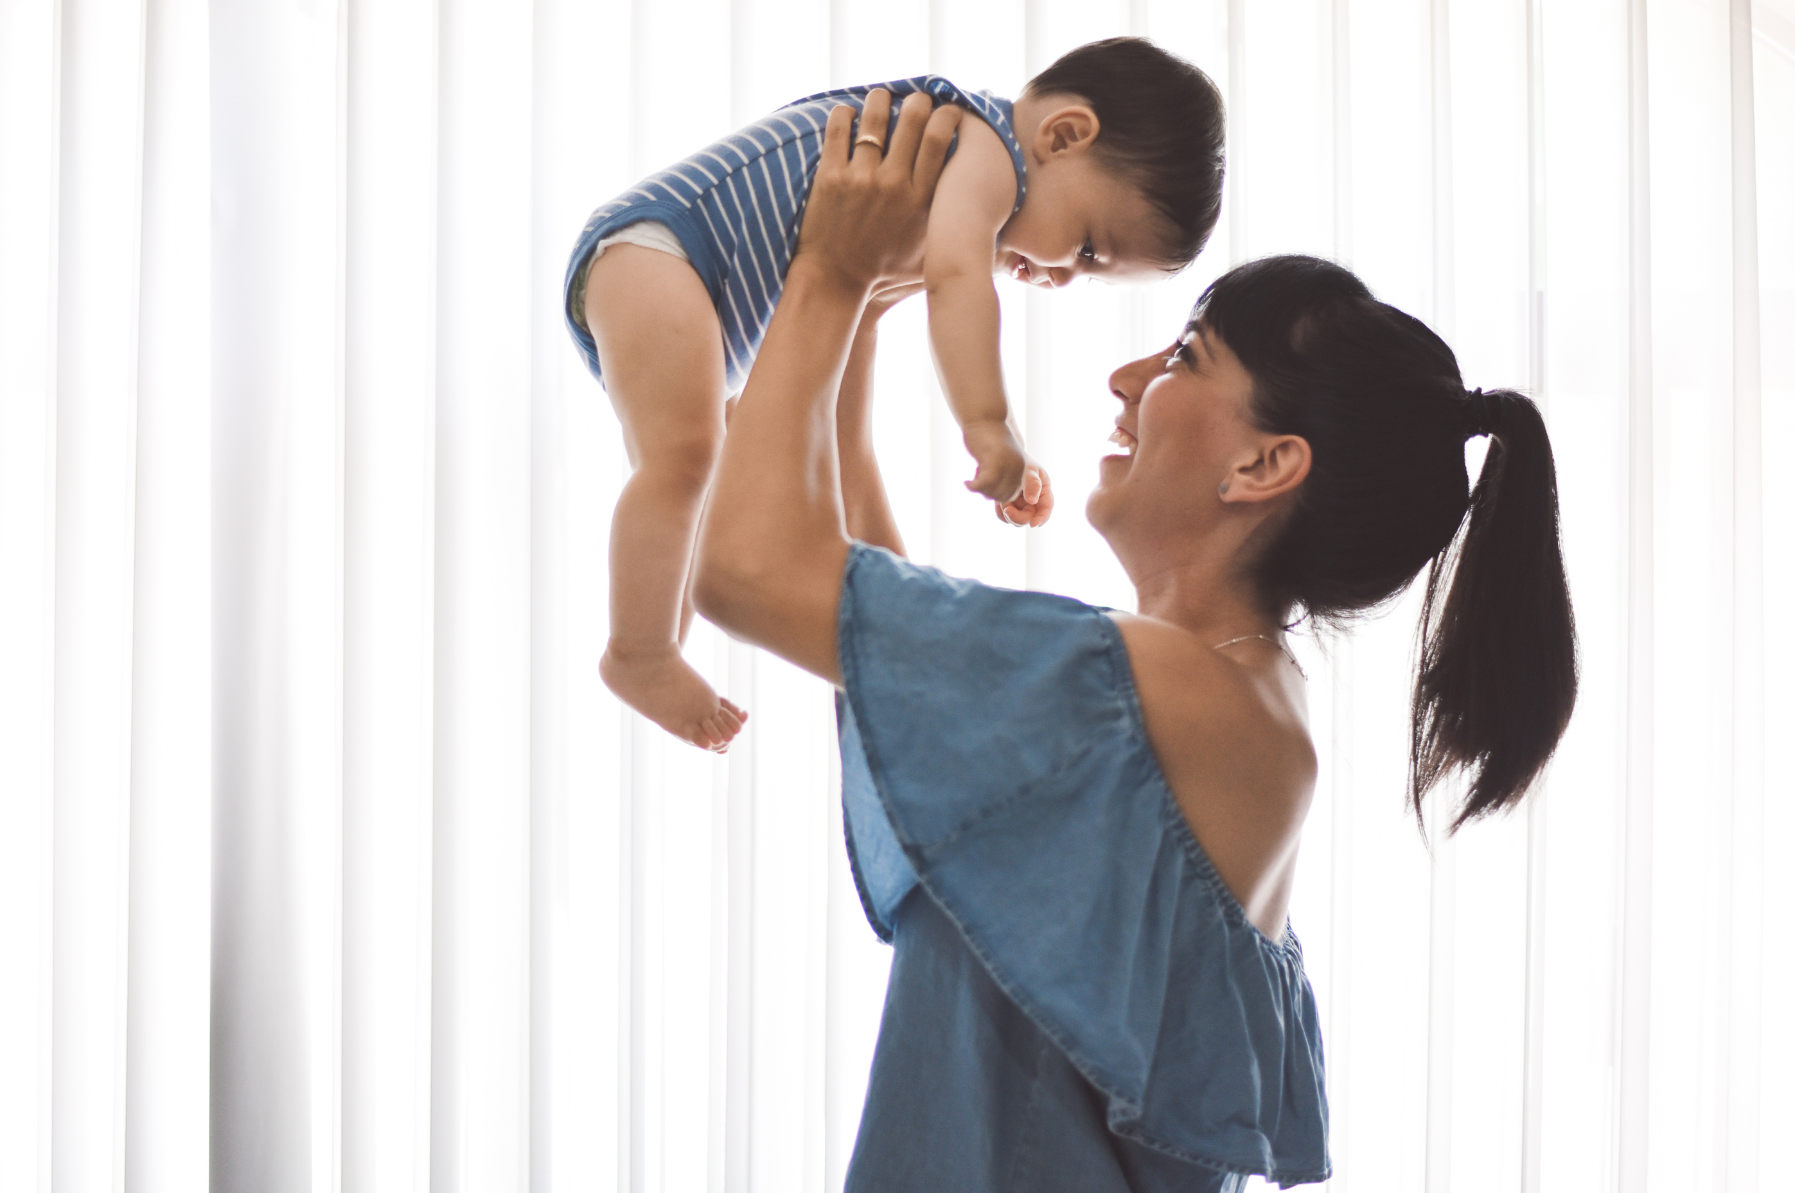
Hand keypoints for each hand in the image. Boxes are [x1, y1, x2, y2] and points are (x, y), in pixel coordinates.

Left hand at [794, 89, 962, 295]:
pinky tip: (849, 112)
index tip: (947, 110)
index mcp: (919, 198)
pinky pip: (838, 130)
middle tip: (916, 100)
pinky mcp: (830, 177)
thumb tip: (996, 243)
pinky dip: (844, 115)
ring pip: (874, 118)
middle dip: (918, 101)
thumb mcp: (926, 251)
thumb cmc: (883, 272)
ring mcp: (860, 178)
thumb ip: (951, 232)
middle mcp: (893, 183)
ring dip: (880, 99)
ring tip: (881, 97)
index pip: (940, 138)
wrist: (836, 281)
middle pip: (912, 119)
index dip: (946, 114)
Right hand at [962, 418, 1026, 504]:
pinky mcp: (991, 462)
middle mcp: (1016, 468)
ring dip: (980, 489)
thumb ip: (1004, 471)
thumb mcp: (1002, 456)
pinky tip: (966, 482)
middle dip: (988, 493)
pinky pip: (981, 485)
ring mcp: (1005, 466)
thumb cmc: (990, 436)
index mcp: (1022, 468)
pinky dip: (972, 487)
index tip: (986, 483)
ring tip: (974, 479)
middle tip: (978, 481)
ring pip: (991, 492)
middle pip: (1002, 495)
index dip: (996, 493)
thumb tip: (996, 491)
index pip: (1011, 494)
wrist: (986, 416)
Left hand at [996, 461, 1052, 528]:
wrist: (1002, 457)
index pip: (1046, 508)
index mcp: (1043, 491)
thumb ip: (1033, 484)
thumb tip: (1032, 501)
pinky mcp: (1008, 506)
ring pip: (1015, 520)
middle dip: (1018, 517)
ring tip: (1001, 499)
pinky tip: (997, 501)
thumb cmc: (1020, 461)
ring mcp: (1020, 505)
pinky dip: (1000, 511)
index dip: (1041, 518)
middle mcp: (1033, 501)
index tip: (1033, 524)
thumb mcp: (1029, 469)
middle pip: (1029, 518)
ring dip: (1007, 513)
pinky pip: (1004, 516)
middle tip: (1007, 509)